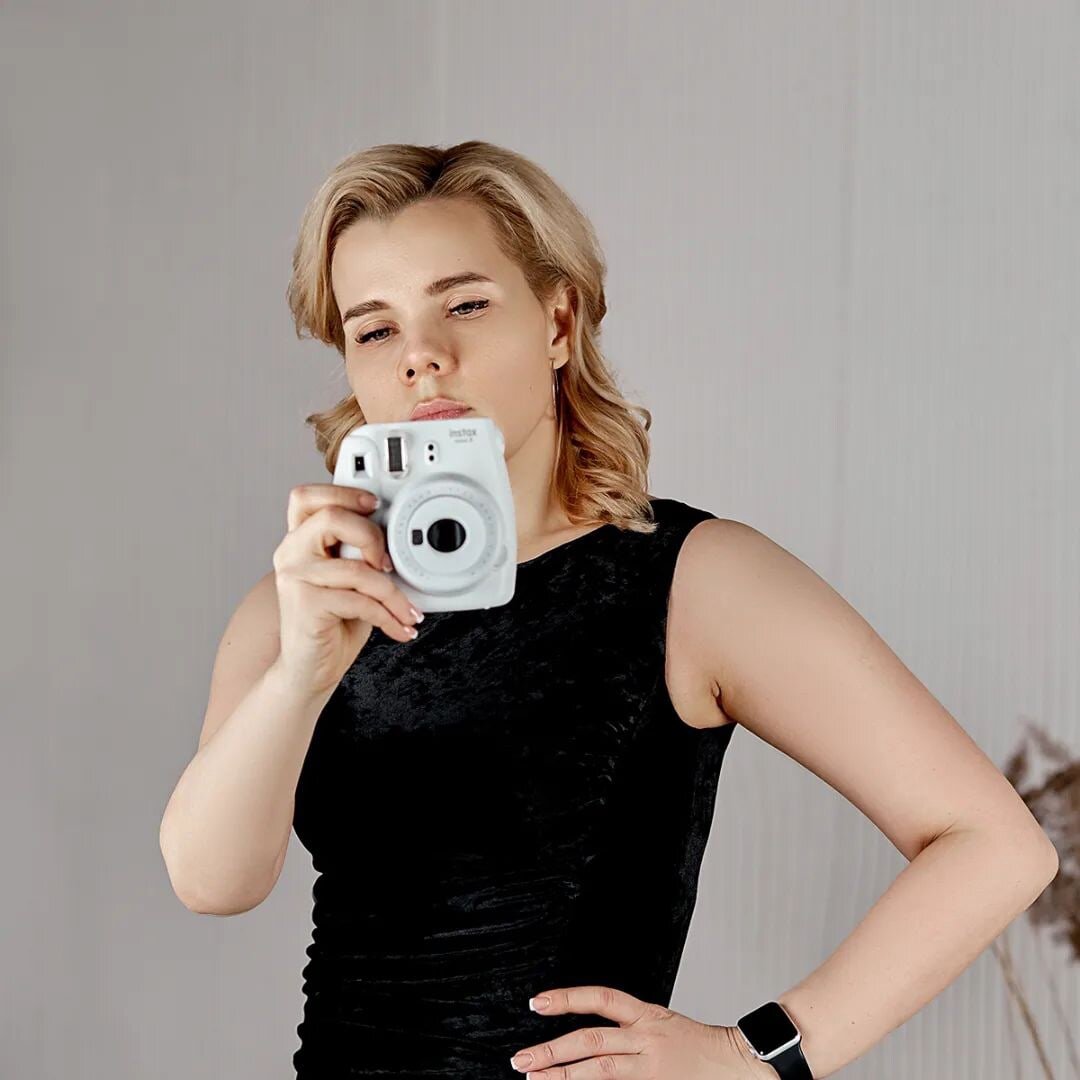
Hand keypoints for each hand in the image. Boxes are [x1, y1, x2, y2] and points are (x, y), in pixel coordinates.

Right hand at [271, 483, 422, 694]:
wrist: (310, 669)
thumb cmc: (334, 621)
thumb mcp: (350, 579)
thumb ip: (359, 552)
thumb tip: (395, 536)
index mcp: (299, 540)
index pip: (307, 497)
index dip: (342, 492)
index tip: (374, 506)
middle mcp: (291, 553)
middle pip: (330, 518)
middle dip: (372, 536)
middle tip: (389, 564)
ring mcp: (295, 578)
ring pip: (357, 569)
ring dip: (394, 595)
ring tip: (407, 611)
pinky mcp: (306, 605)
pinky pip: (360, 602)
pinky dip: (389, 617)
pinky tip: (400, 627)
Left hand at [508, 984, 776, 1077]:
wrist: (745, 1063)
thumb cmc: (703, 1047)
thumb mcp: (664, 1026)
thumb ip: (629, 1032)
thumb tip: (584, 1044)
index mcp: (649, 1015)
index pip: (601, 998)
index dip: (567, 998)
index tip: (537, 1002)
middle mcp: (647, 1038)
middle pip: (590, 1040)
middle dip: (550, 1050)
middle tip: (519, 1059)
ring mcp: (652, 1066)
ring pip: (598, 1070)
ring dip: (561, 1076)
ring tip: (532, 1078)